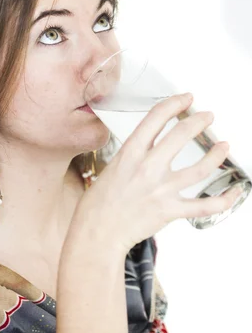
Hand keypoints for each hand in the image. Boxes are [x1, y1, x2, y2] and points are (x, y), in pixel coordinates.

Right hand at [69, 93, 237, 255]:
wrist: (97, 232)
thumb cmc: (98, 203)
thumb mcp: (112, 168)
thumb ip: (132, 155)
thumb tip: (150, 144)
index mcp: (130, 153)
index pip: (157, 117)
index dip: (175, 103)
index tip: (185, 99)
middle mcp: (147, 168)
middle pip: (182, 135)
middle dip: (200, 121)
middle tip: (208, 117)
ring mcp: (161, 190)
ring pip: (200, 168)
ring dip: (216, 155)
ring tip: (224, 146)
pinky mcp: (170, 210)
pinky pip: (205, 205)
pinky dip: (224, 199)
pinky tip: (235, 191)